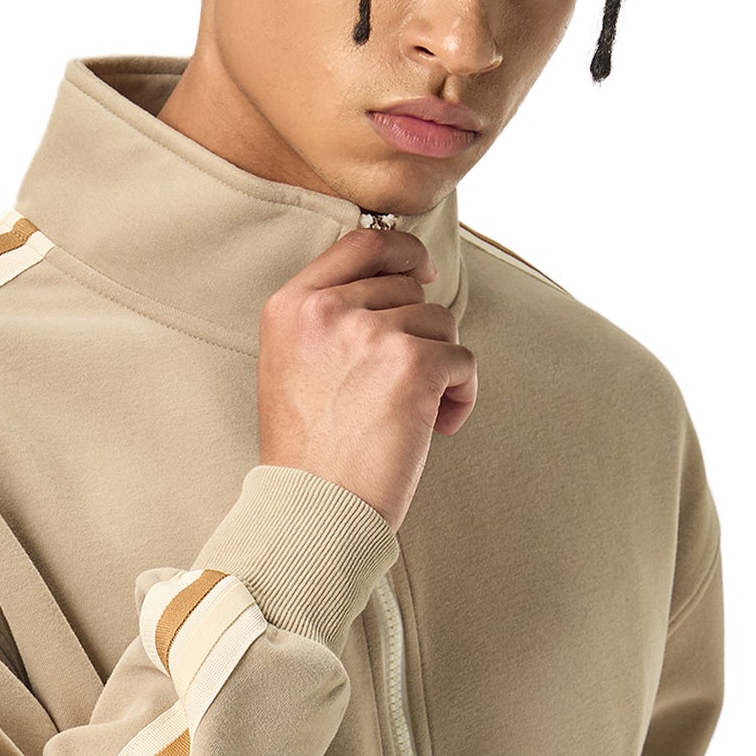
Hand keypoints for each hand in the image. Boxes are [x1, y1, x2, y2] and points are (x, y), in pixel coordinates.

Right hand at [257, 227, 477, 531]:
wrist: (313, 512)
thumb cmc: (308, 459)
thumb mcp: (291, 370)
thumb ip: (327, 323)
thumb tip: (400, 286)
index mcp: (291, 306)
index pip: (362, 243)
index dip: (402, 251)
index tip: (423, 273)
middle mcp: (327, 309)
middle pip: (408, 289)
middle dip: (419, 333)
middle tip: (403, 389)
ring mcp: (371, 333)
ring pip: (440, 322)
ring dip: (441, 368)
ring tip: (417, 417)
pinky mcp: (413, 365)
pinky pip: (463, 359)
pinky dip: (462, 395)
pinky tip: (438, 428)